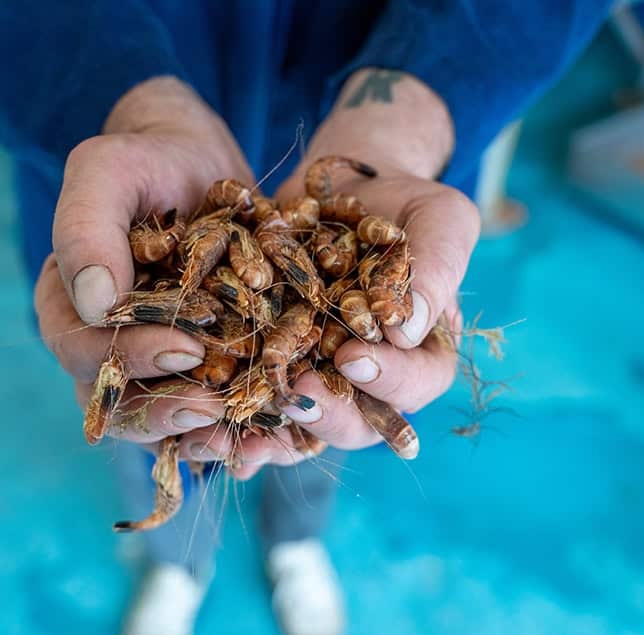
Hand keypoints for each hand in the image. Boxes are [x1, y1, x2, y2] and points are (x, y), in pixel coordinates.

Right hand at [33, 76, 253, 455]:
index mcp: (69, 307)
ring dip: (199, 436)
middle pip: (119, 405)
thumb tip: (94, 303)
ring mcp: (153, 365)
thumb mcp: (109, 171)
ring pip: (163, 421)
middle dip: (164, 414)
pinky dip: (237, 431)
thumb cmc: (147, 162)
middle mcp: (104, 347)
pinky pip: (210, 414)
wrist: (200, 166)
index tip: (182, 349)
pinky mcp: (202, 371)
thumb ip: (86, 226)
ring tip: (240, 437)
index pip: (83, 352)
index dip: (128, 359)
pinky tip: (271, 435)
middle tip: (211, 411)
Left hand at [250, 68, 479, 468]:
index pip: (416, 384)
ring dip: (273, 436)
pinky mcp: (275, 365)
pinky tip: (203, 429)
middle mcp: (372, 381)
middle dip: (327, 413)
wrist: (343, 189)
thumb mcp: (440, 219)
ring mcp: (320, 377)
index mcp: (423, 355)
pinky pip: (257, 404)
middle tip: (300, 389)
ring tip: (244, 434)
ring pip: (302, 427)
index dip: (388, 380)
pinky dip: (234, 417)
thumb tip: (408, 330)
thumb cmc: (405, 203)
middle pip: (358, 423)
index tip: (354, 358)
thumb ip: (436, 268)